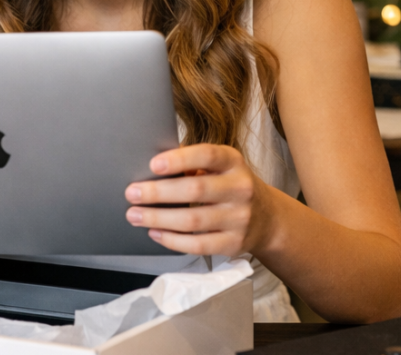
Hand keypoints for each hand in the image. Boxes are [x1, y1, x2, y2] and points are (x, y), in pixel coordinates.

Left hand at [124, 144, 273, 256]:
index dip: (179, 159)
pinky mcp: (234, 243)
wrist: (268, 218)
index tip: (153, 165)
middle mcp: (240, 188)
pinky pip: (198, 244)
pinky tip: (154, 232)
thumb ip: (192, 163)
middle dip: (158, 192)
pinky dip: (172, 240)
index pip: (207, 155)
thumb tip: (152, 166)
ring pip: (193, 220)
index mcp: (233, 162)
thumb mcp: (220, 166)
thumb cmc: (230, 185)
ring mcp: (239, 218)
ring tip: (135, 215)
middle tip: (132, 193)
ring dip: (158, 218)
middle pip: (195, 189)